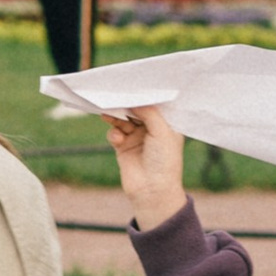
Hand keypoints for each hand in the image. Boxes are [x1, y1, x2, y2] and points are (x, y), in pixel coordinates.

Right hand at [106, 105, 188, 232]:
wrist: (152, 191)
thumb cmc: (164, 162)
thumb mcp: (162, 132)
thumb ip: (149, 112)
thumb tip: (134, 99)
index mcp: (166, 125)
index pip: (155, 105)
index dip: (145, 96)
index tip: (134, 84)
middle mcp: (152, 130)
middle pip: (136, 111)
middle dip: (127, 104)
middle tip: (115, 95)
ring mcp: (137, 138)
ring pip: (123, 120)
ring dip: (116, 117)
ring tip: (108, 112)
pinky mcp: (123, 147)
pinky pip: (114, 133)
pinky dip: (114, 133)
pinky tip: (117, 138)